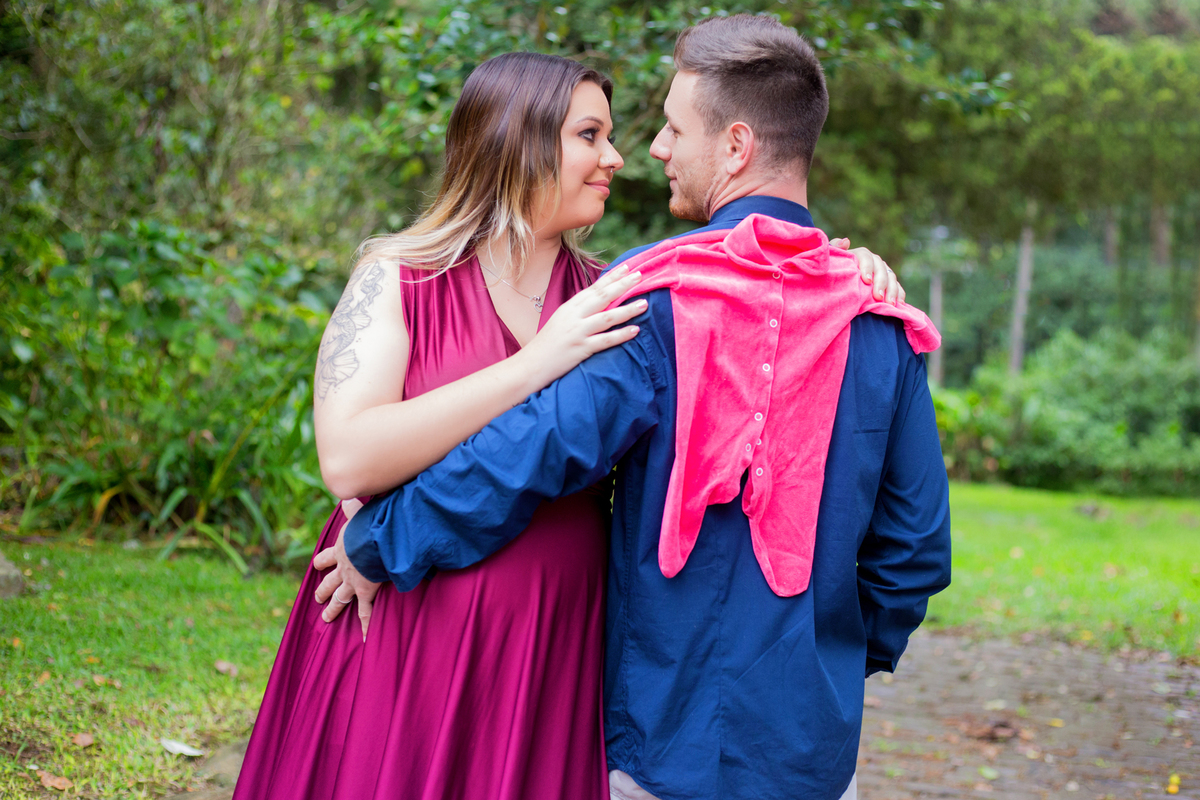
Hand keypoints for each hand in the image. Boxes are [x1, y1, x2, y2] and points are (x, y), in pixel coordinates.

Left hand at [313, 500, 380, 640]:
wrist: (370, 540)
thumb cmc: (367, 524)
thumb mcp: (358, 513)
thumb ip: (354, 506)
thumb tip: (347, 493)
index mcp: (342, 549)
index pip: (328, 557)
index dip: (322, 561)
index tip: (316, 564)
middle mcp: (344, 568)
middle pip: (329, 582)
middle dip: (323, 589)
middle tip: (317, 597)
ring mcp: (353, 582)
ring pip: (340, 599)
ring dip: (334, 608)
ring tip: (326, 617)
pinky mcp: (365, 592)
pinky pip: (365, 613)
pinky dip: (365, 626)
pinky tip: (362, 639)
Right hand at [517, 264, 646, 386]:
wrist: (530, 365)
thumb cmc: (547, 345)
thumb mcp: (561, 321)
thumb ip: (578, 312)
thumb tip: (599, 303)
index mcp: (569, 307)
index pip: (594, 288)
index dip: (611, 277)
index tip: (627, 267)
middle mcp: (573, 316)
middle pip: (602, 297)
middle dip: (622, 285)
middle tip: (640, 276)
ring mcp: (577, 332)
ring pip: (606, 317)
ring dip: (627, 309)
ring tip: (644, 303)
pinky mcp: (580, 349)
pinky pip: (604, 341)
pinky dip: (621, 335)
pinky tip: (635, 330)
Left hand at [830, 237, 905, 305]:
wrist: (841, 285)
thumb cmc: (834, 272)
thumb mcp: (832, 261)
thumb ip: (834, 249)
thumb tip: (846, 241)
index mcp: (860, 255)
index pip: (866, 256)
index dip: (867, 267)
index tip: (866, 280)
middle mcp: (874, 261)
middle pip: (881, 268)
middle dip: (881, 282)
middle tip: (878, 296)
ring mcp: (883, 272)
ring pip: (891, 278)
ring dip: (892, 290)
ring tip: (889, 303)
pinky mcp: (889, 283)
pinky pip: (897, 287)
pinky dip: (899, 294)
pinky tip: (899, 303)